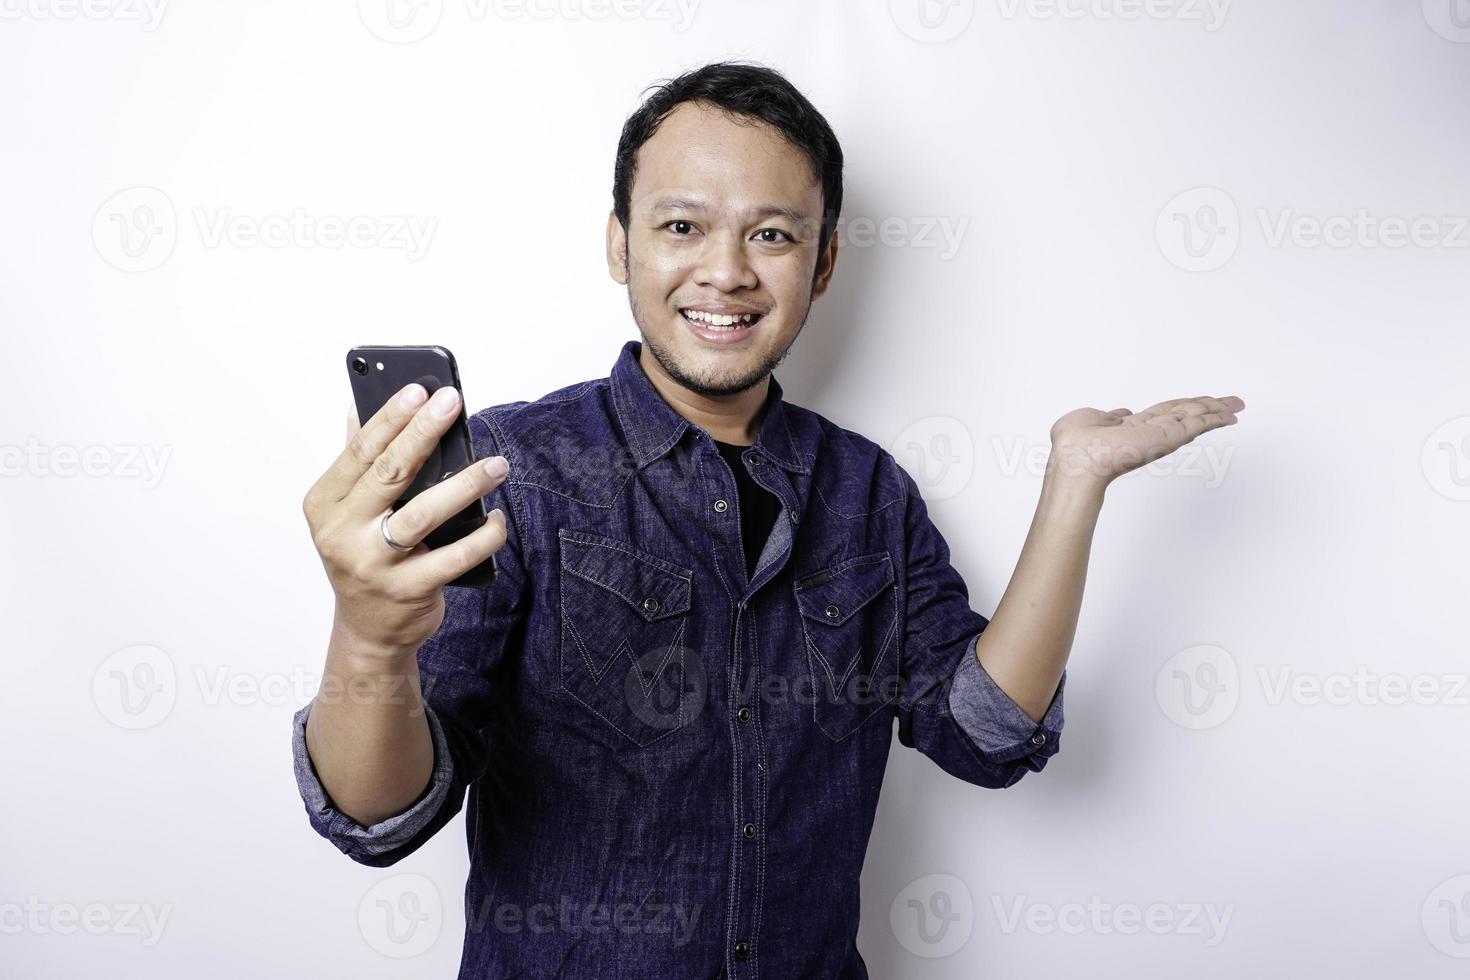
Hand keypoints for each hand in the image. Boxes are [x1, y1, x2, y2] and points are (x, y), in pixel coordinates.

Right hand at [301, 383, 509, 654]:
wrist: (369, 632)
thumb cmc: (364, 558)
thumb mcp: (347, 512)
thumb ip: (356, 462)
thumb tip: (359, 405)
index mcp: (324, 505)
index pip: (360, 452)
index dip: (390, 418)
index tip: (418, 390)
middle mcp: (341, 534)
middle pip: (389, 474)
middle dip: (424, 434)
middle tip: (453, 405)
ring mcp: (373, 565)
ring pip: (423, 514)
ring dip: (465, 484)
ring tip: (497, 465)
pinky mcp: (407, 591)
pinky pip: (454, 557)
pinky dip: (481, 536)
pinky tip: (496, 519)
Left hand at [1046, 395, 1244, 488]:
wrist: (1076, 460)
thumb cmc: (1072, 446)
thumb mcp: (1086, 419)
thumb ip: (1104, 415)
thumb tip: (1120, 412)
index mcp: (1132, 428)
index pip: (1164, 414)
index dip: (1182, 407)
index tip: (1199, 404)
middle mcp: (1150, 433)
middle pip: (1185, 415)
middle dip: (1209, 408)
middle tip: (1234, 403)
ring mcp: (1159, 437)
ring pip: (1193, 418)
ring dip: (1215, 411)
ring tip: (1237, 405)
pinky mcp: (1166, 439)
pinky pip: (1195, 426)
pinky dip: (1213, 419)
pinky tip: (1228, 415)